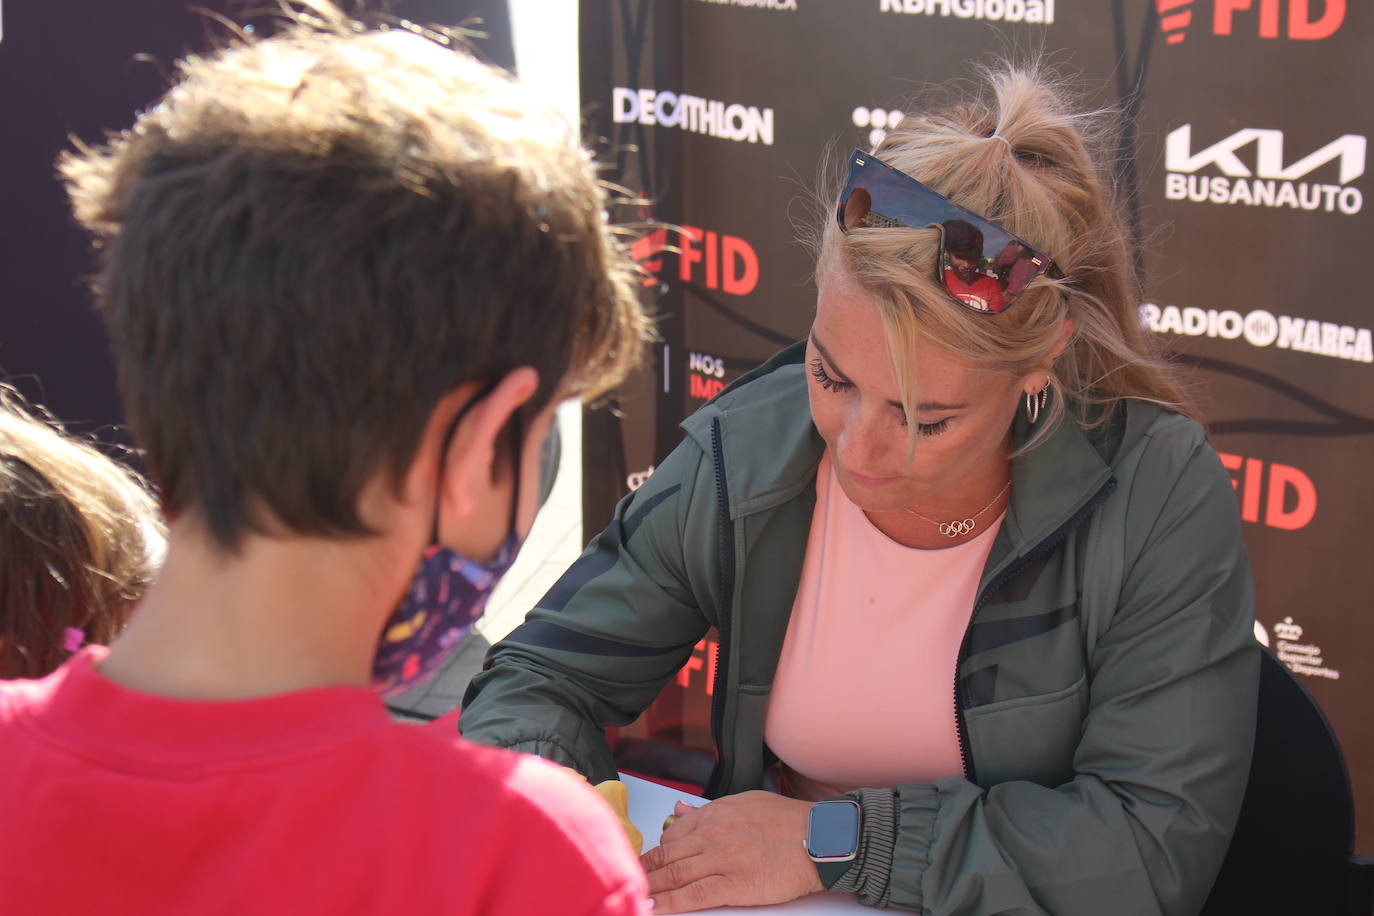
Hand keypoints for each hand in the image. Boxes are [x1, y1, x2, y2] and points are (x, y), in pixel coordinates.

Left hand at [639, 791, 822, 912]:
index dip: (653, 852)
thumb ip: (709, 810)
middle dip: (642, 871)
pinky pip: (694, 895)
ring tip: (629, 896)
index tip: (641, 862)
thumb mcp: (745, 803)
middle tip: (621, 881)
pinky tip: (654, 908)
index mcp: (716, 813)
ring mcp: (723, 859)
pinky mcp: (736, 885)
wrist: (821, 838)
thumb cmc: (787, 822)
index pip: (673, 834)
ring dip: (649, 888)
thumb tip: (679, 811)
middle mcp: (714, 834)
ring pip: (674, 875)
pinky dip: (670, 903)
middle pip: (667, 855)